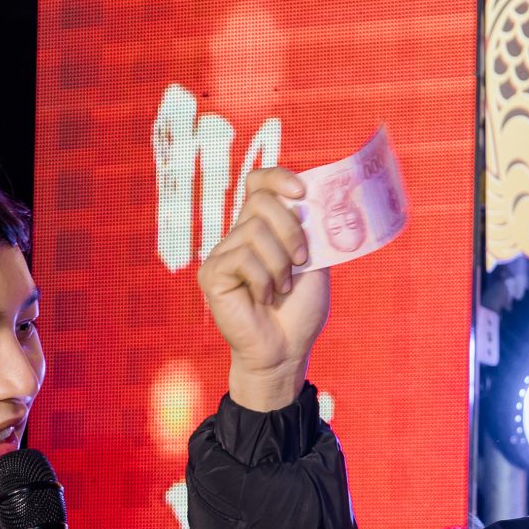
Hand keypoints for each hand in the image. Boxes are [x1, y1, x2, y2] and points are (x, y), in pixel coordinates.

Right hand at [201, 168, 332, 410]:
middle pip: (260, 201)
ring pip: (254, 231)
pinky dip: (263, 280)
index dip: (276, 177)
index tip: (301, 191)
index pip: (257, 182)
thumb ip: (310, 229)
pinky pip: (242, 258)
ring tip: (281, 289)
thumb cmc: (299, 310)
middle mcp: (239, 235)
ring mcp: (222, 253)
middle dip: (291, 229)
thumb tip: (311, 197)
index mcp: (263, 227)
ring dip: (279, 263)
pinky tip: (263, 299)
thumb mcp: (316, 262)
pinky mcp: (212, 273)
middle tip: (302, 261)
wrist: (286, 350)